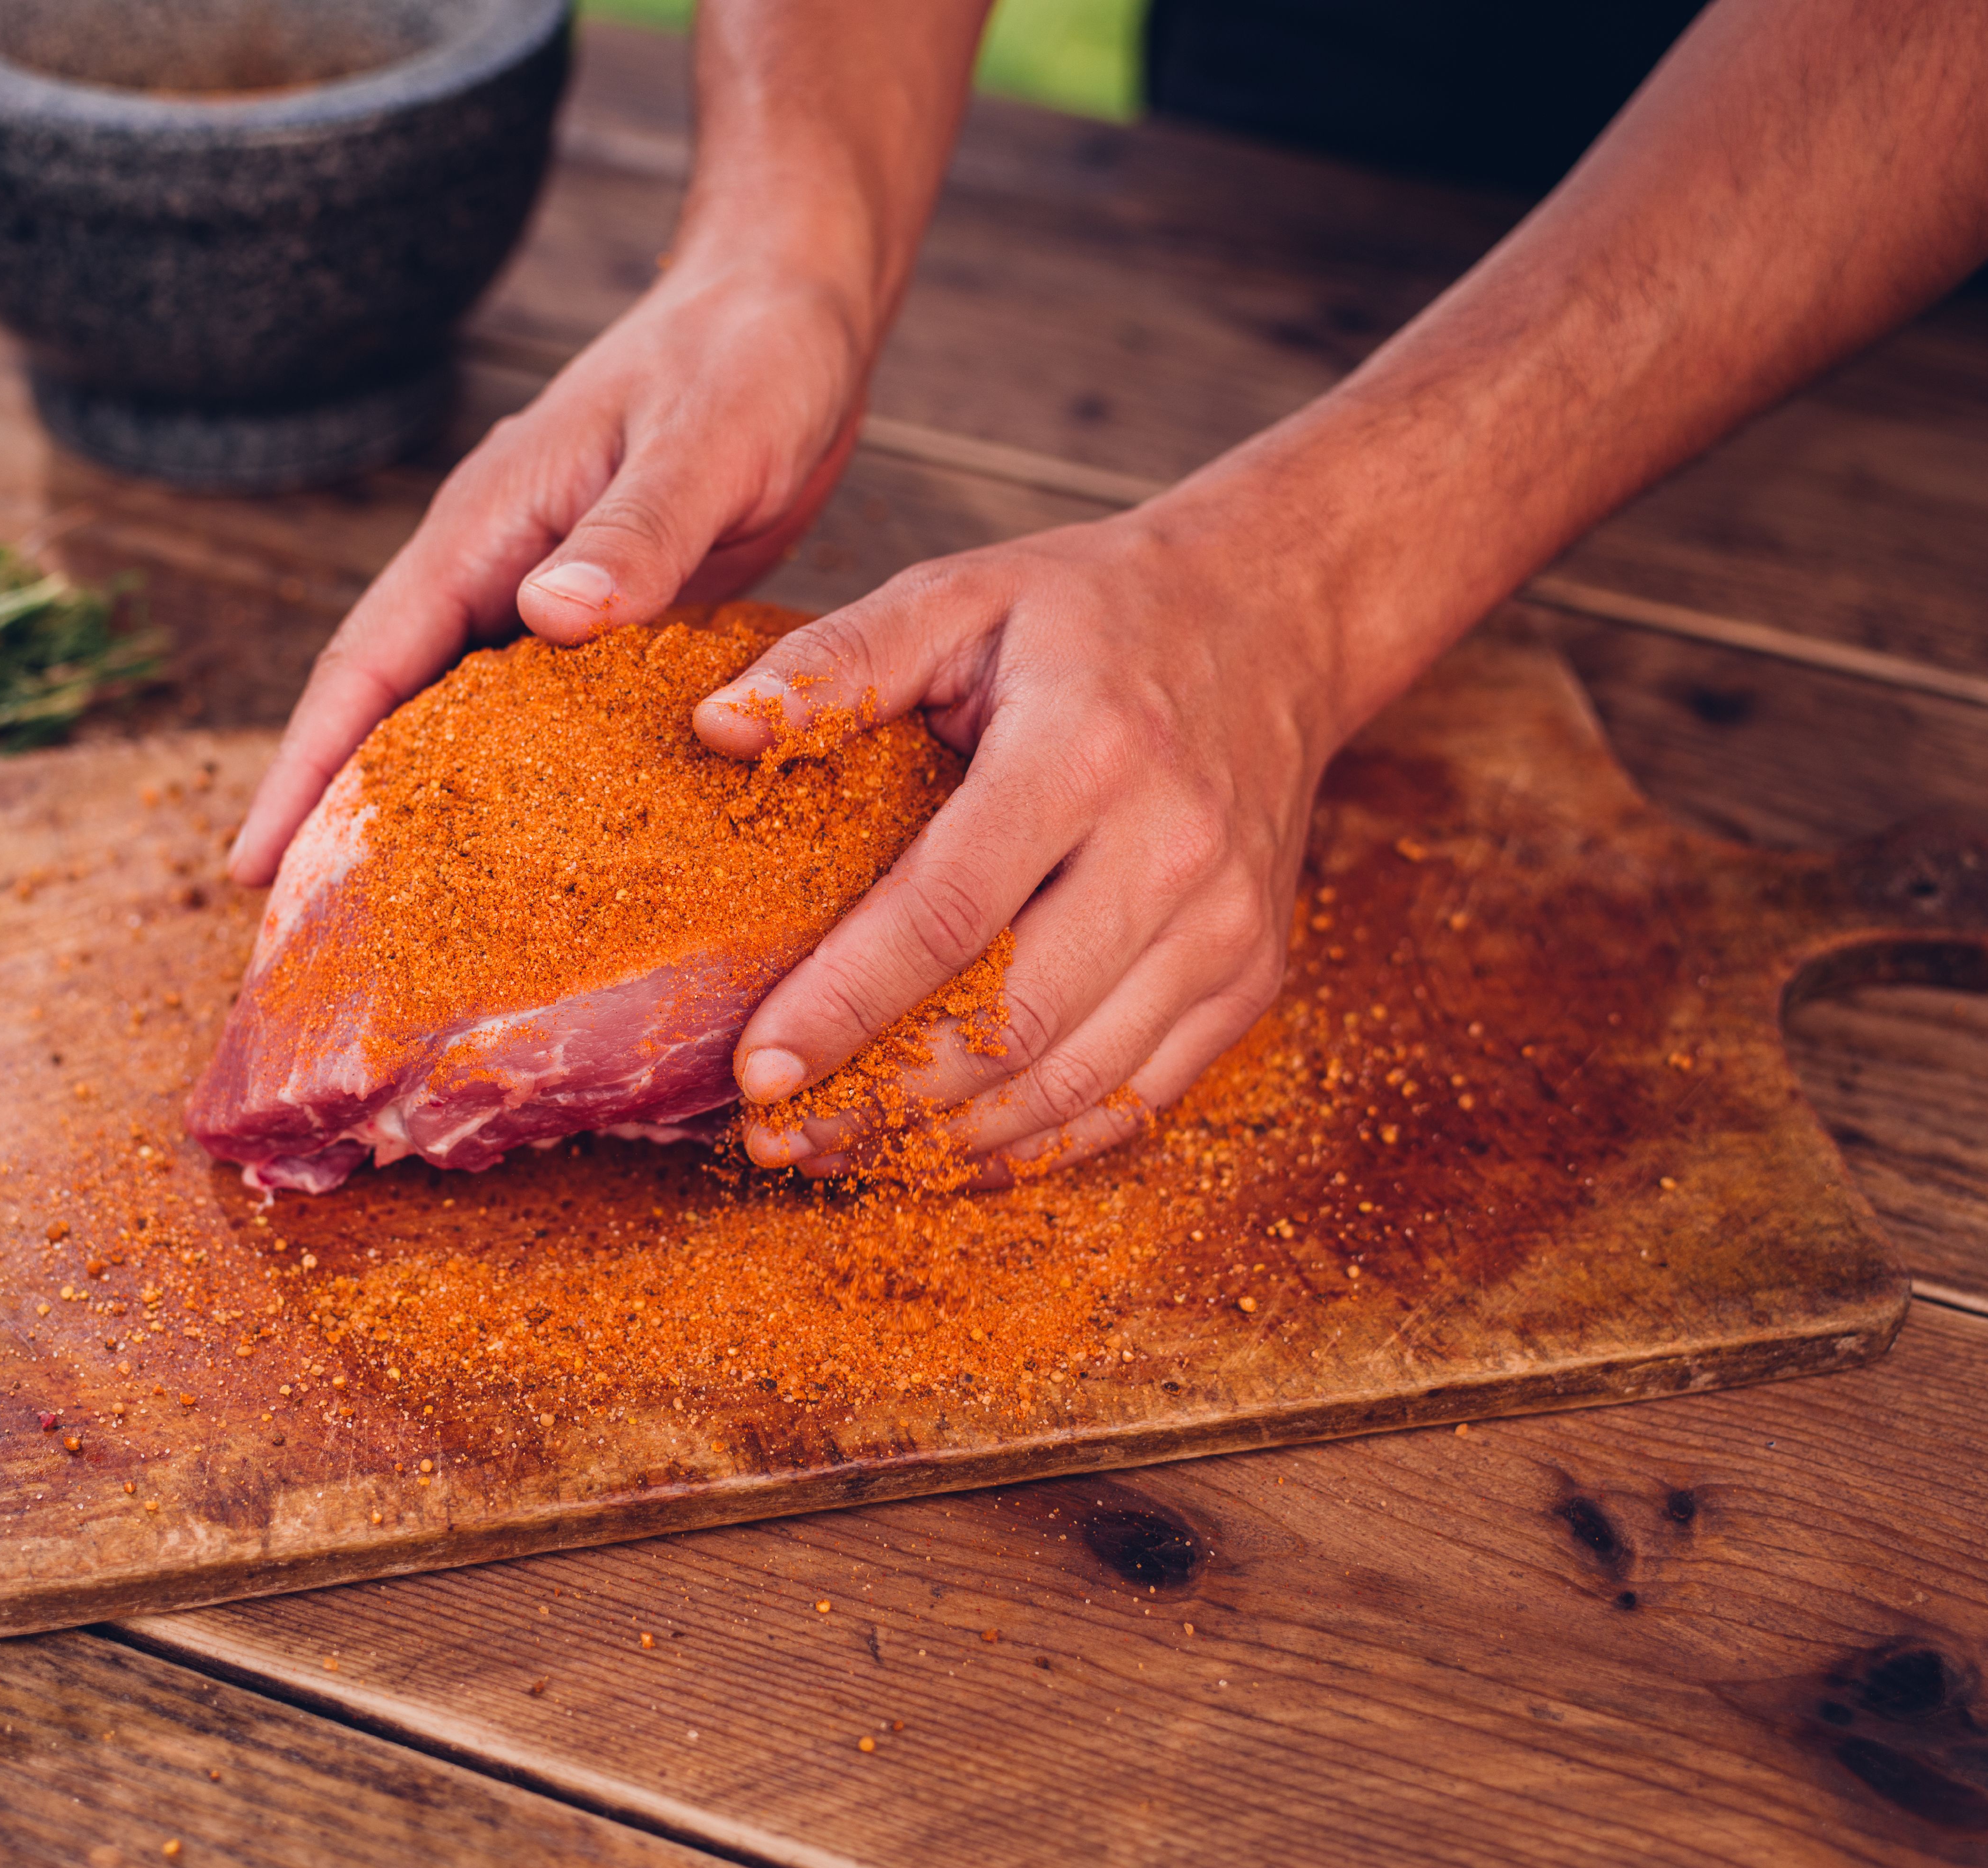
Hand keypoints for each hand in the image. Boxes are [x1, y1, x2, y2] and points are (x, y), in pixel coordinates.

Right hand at [226, 258, 873, 884]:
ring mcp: (544, 593)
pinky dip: (521, 784)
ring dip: (424, 809)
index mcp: (488, 526)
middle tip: (313, 935)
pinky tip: (533, 859)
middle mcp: (497, 565)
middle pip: (389, 708)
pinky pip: (542, 716)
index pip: (365, 663)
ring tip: (402, 925)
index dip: (306, 767)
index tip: (255, 865)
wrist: (793, 311)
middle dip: (339, 812)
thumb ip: (633, 534)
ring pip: (460, 719)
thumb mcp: (704, 442)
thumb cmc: (751, 361)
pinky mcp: (606, 619)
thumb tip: (545, 614)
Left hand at [702, 485, 1374, 1183]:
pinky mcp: (1250, 977)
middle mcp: (1172, 850)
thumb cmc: (1093, 613)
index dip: (843, 1005)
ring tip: (835, 1153)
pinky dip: (1039, 1144)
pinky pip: (1136, 1097)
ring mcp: (1225, 926)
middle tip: (772, 1136)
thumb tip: (713, 731)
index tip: (755, 1071)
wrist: (1274, 621)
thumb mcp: (958, 594)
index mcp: (1088, 751)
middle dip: (880, 1098)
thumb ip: (836, 660)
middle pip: (1011, 1021)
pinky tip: (947, 1152)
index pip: (947, 913)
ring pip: (1072, 1082)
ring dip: (946, 1140)